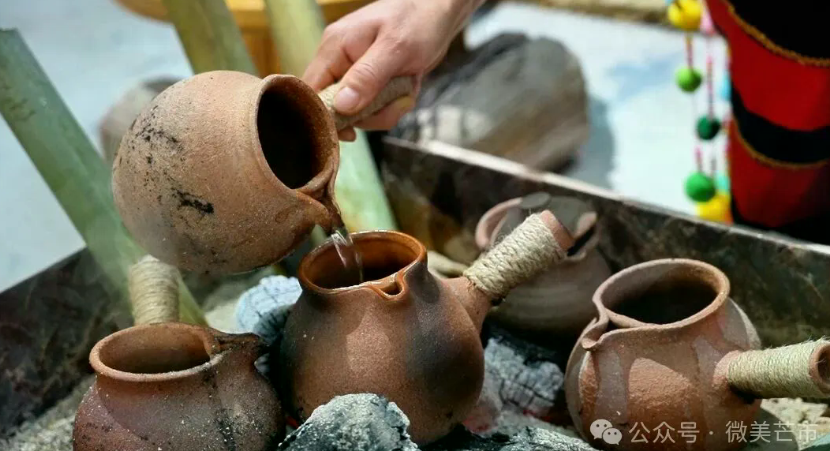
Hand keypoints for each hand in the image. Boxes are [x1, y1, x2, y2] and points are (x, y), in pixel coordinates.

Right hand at [303, 0, 481, 140]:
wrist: (440, 12)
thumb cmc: (418, 20)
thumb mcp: (395, 49)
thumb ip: (367, 77)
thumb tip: (341, 106)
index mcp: (334, 48)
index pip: (312, 91)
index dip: (325, 116)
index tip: (351, 131)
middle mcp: (339, 61)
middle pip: (337, 108)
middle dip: (368, 114)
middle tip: (396, 103)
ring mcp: (355, 72)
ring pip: (359, 112)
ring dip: (385, 111)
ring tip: (407, 91)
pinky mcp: (371, 81)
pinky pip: (374, 107)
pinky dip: (392, 105)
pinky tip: (407, 90)